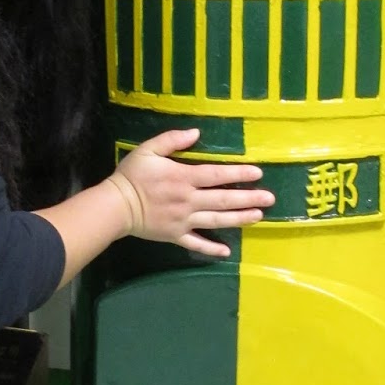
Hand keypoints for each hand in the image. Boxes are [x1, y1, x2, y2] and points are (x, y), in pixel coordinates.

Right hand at [107, 128, 272, 256]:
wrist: (114, 206)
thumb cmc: (132, 175)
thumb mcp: (148, 150)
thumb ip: (172, 140)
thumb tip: (196, 133)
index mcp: (183, 178)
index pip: (217, 175)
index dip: (239, 173)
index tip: (258, 173)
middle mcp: (188, 200)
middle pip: (223, 199)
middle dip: (249, 198)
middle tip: (270, 198)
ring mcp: (183, 221)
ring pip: (216, 220)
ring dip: (239, 218)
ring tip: (259, 216)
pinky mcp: (175, 236)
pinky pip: (196, 244)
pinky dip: (211, 248)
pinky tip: (227, 252)